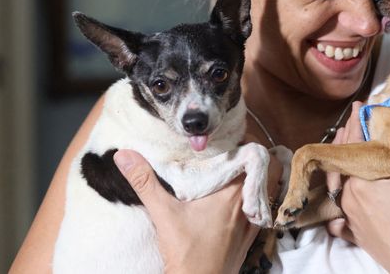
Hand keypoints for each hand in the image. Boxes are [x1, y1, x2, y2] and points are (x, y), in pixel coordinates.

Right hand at [113, 147, 281, 273]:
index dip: (246, 142)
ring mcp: (252, 222)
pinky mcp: (250, 237)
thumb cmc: (187, 253)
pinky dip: (252, 199)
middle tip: (232, 150)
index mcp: (234, 192)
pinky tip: (236, 199)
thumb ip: (146, 182)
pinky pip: (259, 209)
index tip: (231, 136)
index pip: (253, 155)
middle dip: (251, 158)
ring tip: (235, 170)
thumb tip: (125, 156)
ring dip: (254, 178)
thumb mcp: (164, 214)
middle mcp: (248, 204)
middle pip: (263, 170)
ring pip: (265, 189)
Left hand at [326, 102, 389, 273]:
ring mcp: (351, 221)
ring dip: (340, 169)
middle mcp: (350, 201)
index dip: (356, 123)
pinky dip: (337, 207)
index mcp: (361, 184)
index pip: (353, 145)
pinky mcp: (358, 237)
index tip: (358, 107)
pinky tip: (339, 204)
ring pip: (337, 188)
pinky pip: (339, 219)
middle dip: (346, 143)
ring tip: (345, 155)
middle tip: (351, 125)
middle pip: (341, 164)